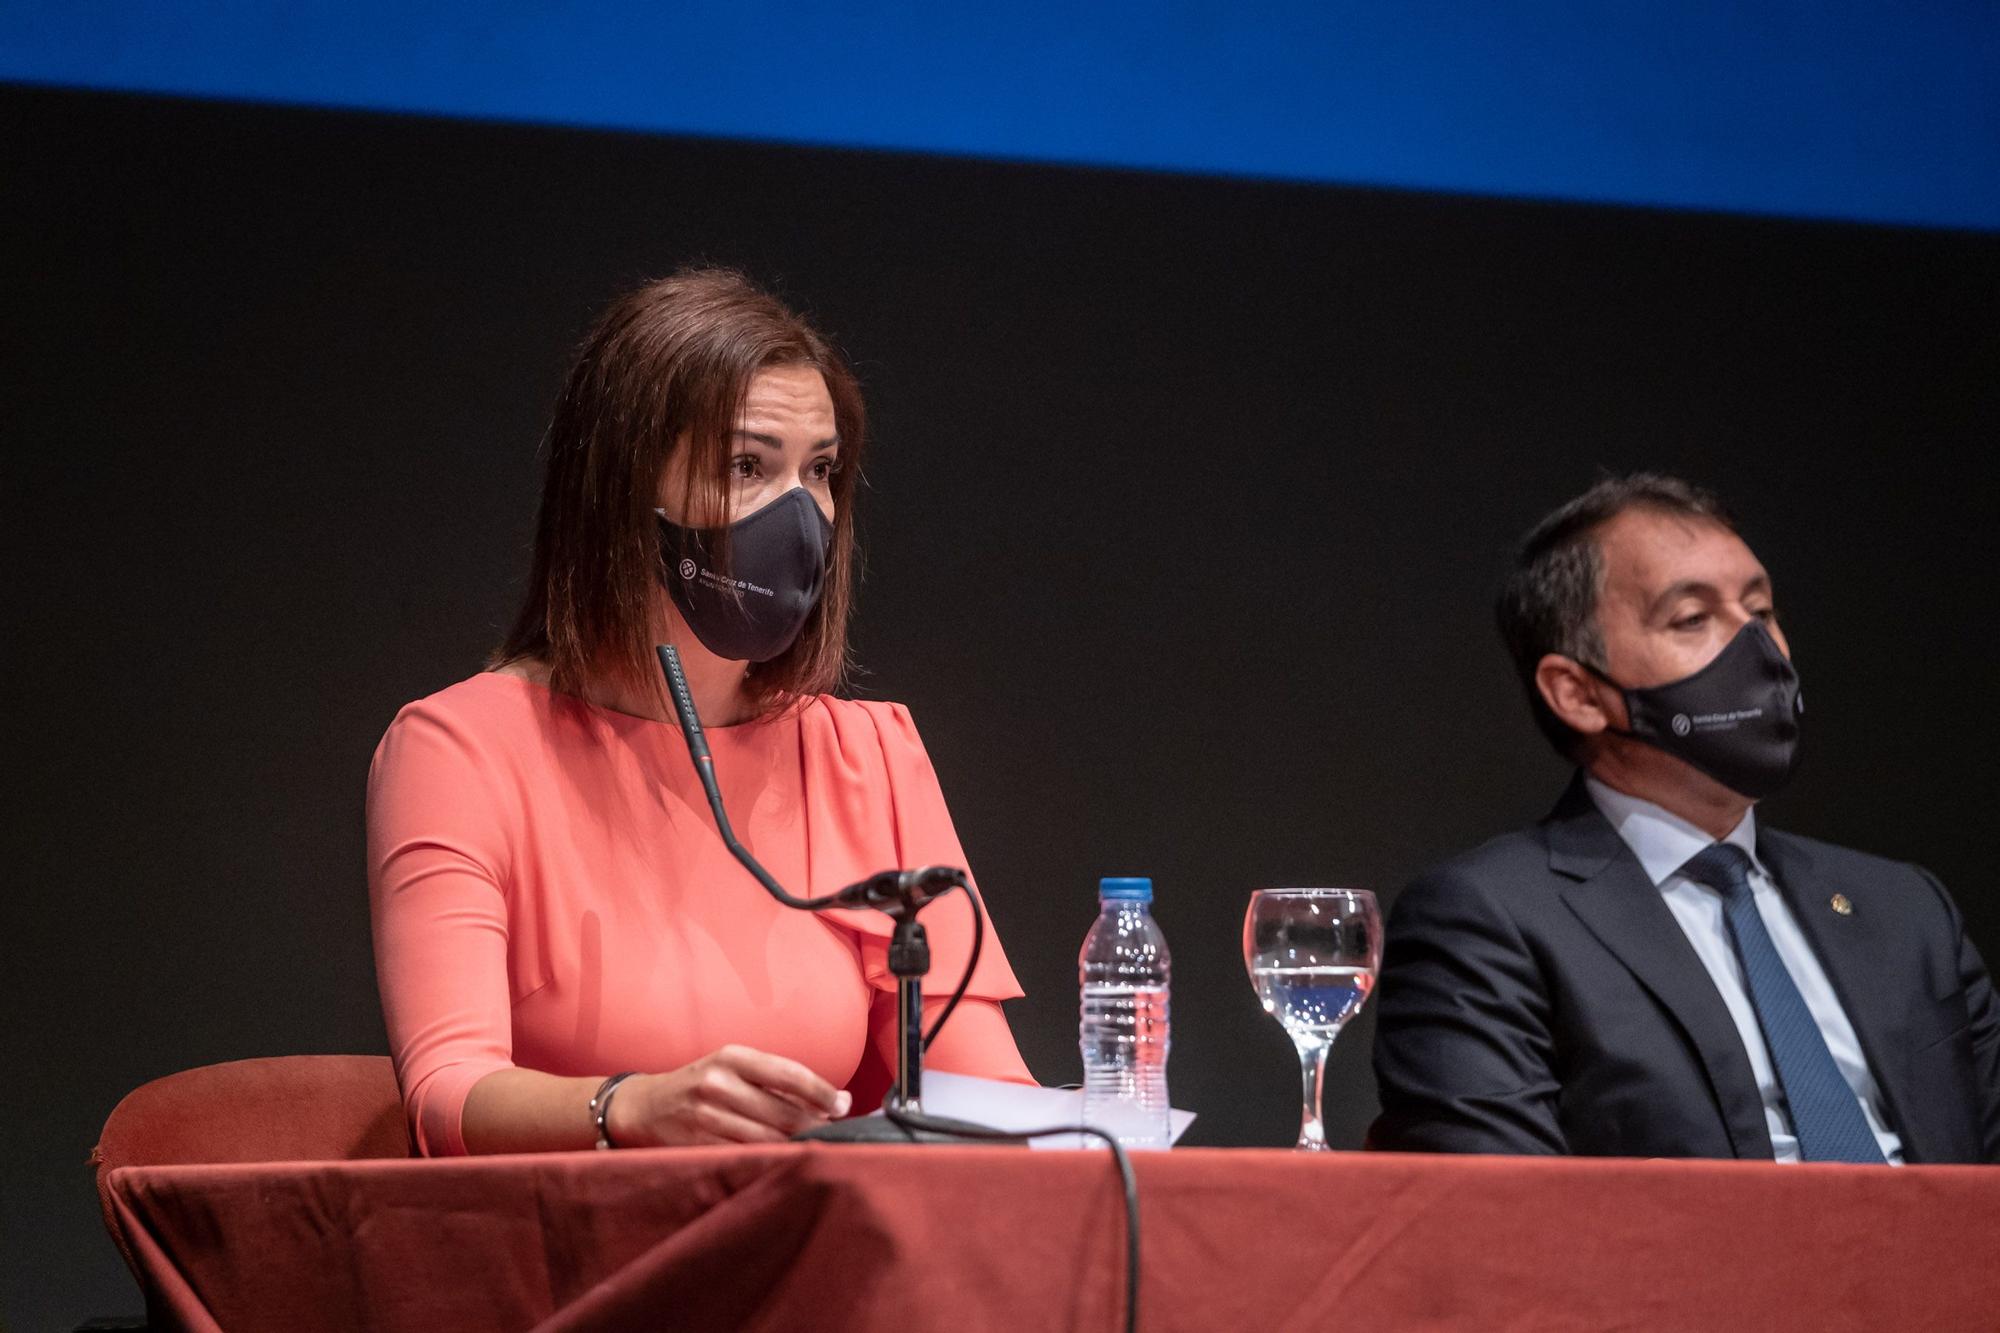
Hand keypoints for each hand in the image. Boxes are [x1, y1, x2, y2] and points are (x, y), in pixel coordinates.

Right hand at [609, 1045, 852, 1145]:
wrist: (643, 1107)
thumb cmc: (700, 1084)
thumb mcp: (732, 1067)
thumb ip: (774, 1081)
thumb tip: (829, 1101)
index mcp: (732, 1057)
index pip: (790, 1074)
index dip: (822, 1092)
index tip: (843, 1105)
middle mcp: (718, 1084)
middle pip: (784, 1112)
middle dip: (817, 1125)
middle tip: (839, 1132)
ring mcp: (706, 1118)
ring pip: (769, 1140)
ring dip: (798, 1146)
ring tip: (819, 1148)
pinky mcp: (699, 1147)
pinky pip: (746, 1156)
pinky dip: (771, 1160)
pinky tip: (786, 1161)